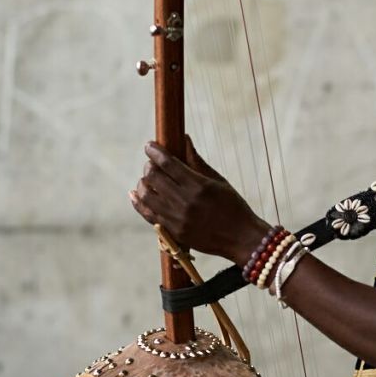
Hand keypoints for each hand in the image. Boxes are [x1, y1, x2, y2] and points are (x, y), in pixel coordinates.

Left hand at [129, 135, 268, 262]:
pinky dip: (138, 202)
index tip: (149, 145)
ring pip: (146, 195)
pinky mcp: (173, 232)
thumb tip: (184, 139)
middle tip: (152, 163)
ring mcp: (177, 218)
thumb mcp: (219, 181)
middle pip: (153, 177)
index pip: (167, 163)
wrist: (240, 238)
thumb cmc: (233, 206)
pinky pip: (147, 214)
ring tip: (148, 179)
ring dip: (143, 183)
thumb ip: (197, 161)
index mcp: (199, 186)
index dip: (154, 152)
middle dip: (149, 166)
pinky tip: (135, 194)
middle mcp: (185, 202)